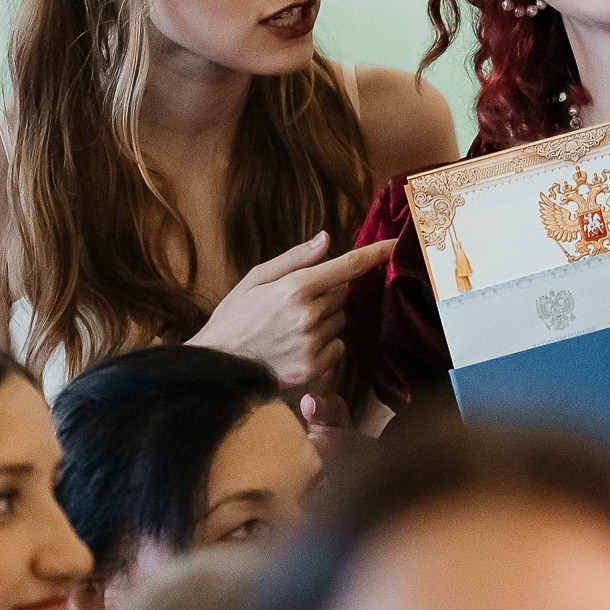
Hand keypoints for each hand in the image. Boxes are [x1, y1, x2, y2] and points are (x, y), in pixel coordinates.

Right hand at [189, 233, 396, 387]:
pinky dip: (326, 347)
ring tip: (292, 329)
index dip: (374, 254)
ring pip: (340, 322)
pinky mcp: (314, 369)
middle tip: (298, 303)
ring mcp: (313, 344)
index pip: (346, 266)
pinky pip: (338, 349)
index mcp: (294, 288)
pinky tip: (298, 348)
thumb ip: (294, 259)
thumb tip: (326, 240)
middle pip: (343, 294)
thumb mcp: (255, 280)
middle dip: (328, 293)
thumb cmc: (233, 320)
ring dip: (326, 321)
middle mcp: (309, 315)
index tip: (393, 245)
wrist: (216, 369)